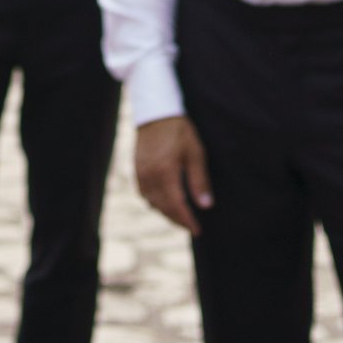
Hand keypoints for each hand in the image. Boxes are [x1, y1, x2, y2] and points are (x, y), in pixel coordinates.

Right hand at [134, 116, 213, 235]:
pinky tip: (165, 201)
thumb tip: (206, 205)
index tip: (197, 231)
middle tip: (191, 226)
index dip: (187, 221)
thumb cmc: (179, 131)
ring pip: (152, 203)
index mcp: (165, 173)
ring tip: (180, 216)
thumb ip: (199, 180)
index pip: (176, 206)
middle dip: (177, 220)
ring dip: (166, 213)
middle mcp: (150, 177)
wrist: (156, 112)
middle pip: (163, 208)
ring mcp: (140, 174)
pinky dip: (155, 202)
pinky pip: (144, 194)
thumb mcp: (195, 153)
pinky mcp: (136, 170)